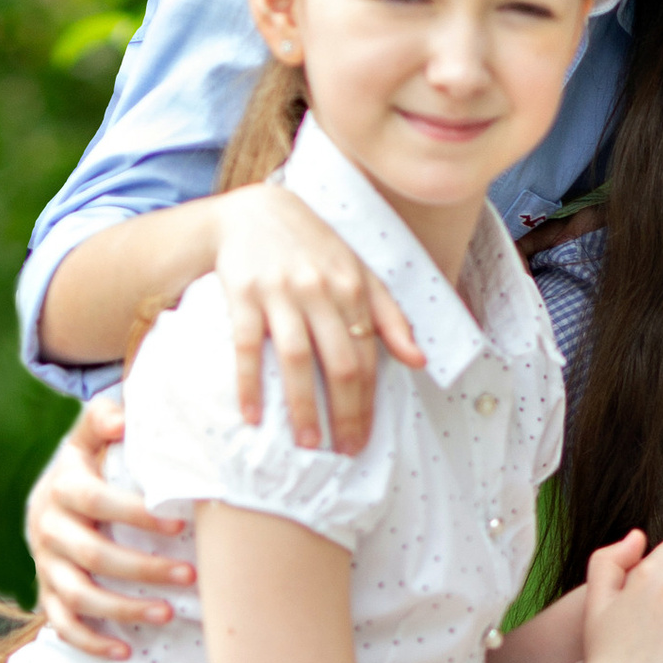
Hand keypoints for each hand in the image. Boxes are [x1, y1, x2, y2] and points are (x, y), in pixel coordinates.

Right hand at [28, 397, 191, 660]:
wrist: (51, 493)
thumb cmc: (90, 461)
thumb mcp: (91, 433)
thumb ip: (103, 418)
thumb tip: (122, 420)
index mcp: (63, 486)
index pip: (96, 501)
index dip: (135, 514)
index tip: (179, 523)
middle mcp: (48, 527)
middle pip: (91, 555)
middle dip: (141, 568)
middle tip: (190, 575)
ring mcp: (45, 564)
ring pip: (77, 595)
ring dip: (121, 609)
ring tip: (167, 614)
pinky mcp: (46, 592)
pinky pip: (61, 624)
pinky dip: (89, 641)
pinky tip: (126, 651)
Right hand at [211, 182, 424, 451]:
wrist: (253, 211)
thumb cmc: (312, 248)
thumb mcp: (357, 272)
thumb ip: (389, 314)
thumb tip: (419, 360)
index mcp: (353, 286)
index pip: (367, 356)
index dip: (367, 401)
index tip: (364, 437)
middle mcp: (320, 289)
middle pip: (339, 362)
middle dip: (344, 412)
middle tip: (342, 450)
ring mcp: (280, 292)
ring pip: (298, 358)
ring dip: (303, 405)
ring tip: (307, 443)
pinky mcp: (243, 294)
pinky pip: (248, 346)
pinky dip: (250, 383)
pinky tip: (252, 416)